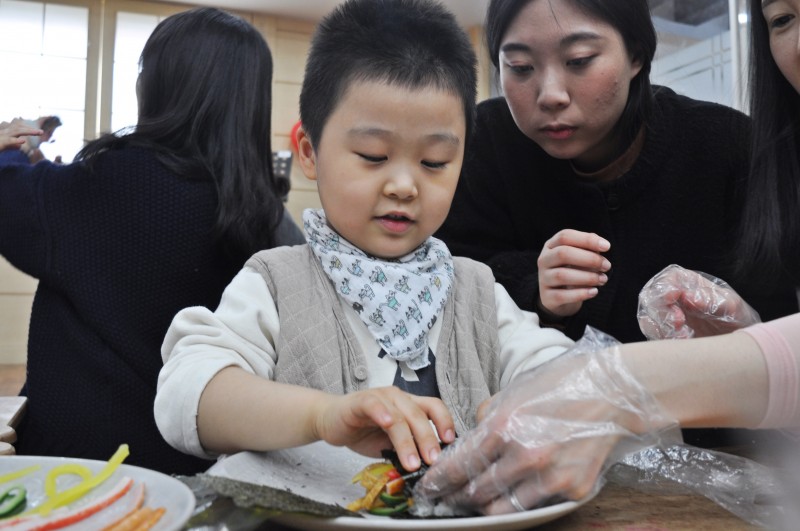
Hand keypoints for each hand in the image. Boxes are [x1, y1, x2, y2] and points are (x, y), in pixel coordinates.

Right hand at [0, 119, 41, 151]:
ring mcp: (2, 136)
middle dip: (31, 129)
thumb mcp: (4, 146)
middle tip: (42, 132)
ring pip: (17, 131)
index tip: (39, 131)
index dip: (28, 129)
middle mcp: (4, 133)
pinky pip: (9, 140)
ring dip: (29, 131)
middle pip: (19, 128)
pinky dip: (16, 140)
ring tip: (39, 132)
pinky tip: (24, 140)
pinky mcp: (0, 142)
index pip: (18, 128)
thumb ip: (12, 145)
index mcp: (6, 133)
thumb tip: (19, 146)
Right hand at [313, 386, 455, 471]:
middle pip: (420, 414)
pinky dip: (382, 413)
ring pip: (400, 415)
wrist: (330, 421)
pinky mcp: (360, 401)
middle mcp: (398, 398)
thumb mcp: (391, 443)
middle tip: (433, 461)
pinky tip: (387, 424)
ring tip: (411, 462)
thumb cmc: (363, 432)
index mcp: (409, 405)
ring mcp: (380, 397)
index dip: (445, 422)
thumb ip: (408, 448)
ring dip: (408, 440)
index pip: (435, 407)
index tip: (450, 443)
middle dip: (429, 439)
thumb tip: (429, 467)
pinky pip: (374, 404)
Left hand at [414, 328, 676, 515]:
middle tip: (446, 500)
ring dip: (484, 506)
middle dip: (456, 498)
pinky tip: (511, 496)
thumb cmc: (560, 386)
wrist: (612, 392)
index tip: (428, 488)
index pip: (460, 464)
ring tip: (474, 503)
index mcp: (505, 426)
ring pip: (502, 507)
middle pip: (477, 492)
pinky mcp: (573, 489)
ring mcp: (551, 476)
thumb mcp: (513, 393)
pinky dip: (520, 502)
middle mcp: (525, 455)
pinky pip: (535, 505)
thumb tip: (468, 438)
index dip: (439, 481)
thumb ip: (486, 417)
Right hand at [537, 229, 610, 317]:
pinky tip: (594, 292)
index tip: (607, 247)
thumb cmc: (573, 271)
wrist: (558, 297)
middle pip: (562, 254)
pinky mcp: (547, 297)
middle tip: (606, 266)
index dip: (586, 240)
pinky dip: (581, 294)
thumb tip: (601, 244)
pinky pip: (562, 295)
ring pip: (562, 275)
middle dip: (589, 259)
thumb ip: (589, 248)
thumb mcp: (579, 257)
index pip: (565, 236)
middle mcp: (544, 260)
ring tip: (603, 279)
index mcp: (551, 246)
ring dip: (587, 277)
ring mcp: (543, 279)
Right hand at [637, 264, 759, 338]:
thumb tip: (687, 297)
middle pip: (652, 297)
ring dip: (660, 327)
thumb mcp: (732, 307)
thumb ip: (711, 300)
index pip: (669, 278)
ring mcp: (669, 315)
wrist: (740, 345)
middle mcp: (676, 297)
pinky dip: (662, 338)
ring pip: (648, 317)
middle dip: (661, 311)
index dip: (665, 286)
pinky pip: (654, 334)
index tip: (672, 298)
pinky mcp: (667, 333)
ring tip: (682, 336)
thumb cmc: (738, 318)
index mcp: (691, 283)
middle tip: (679, 323)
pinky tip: (681, 342)